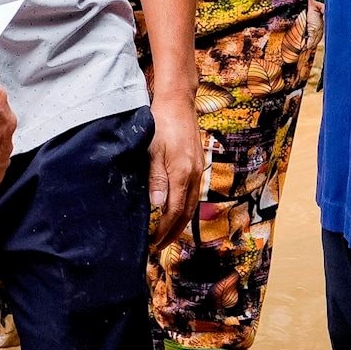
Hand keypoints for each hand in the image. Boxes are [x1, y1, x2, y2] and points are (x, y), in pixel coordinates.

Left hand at [145, 95, 207, 252]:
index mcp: (181, 174)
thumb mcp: (152, 150)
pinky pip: (193, 194)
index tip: (152, 242)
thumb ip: (156, 179)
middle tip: (159, 246)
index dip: (164, 230)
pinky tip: (177, 212)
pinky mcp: (198, 165)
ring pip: (191, 205)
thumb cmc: (161, 124)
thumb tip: (157, 206)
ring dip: (180, 223)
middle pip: (186, 213)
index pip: (174, 212)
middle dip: (173, 233)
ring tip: (167, 235)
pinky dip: (185, 209)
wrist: (178, 102)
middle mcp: (193, 175)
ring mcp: (198, 170)